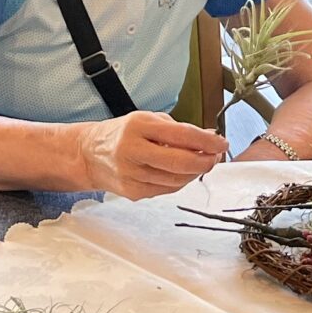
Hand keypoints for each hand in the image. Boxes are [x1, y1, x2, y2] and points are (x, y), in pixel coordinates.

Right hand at [77, 110, 225, 197]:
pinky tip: (183, 172)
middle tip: (216, 156)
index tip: (222, 142)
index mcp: (138, 126)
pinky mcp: (132, 192)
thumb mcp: (147, 120)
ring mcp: (131, 174)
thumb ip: (179, 129)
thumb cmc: (122, 134)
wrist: (89, 154)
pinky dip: (181, 181)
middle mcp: (132, 150)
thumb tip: (210, 137)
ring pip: (176, 180)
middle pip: (180, 162)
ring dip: (196, 172)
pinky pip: (167, 190)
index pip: (181, 135)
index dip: (207, 141)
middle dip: (205, 161)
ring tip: (202, 162)